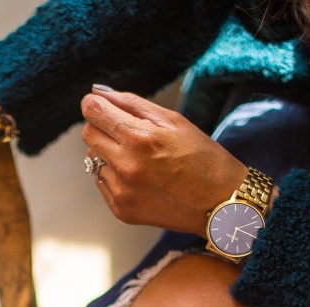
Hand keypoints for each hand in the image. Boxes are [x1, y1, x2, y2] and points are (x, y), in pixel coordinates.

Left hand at [81, 87, 248, 234]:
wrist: (220, 204)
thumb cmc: (203, 158)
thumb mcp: (174, 121)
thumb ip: (132, 104)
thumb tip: (99, 94)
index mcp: (139, 139)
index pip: (93, 112)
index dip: (95, 105)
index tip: (102, 106)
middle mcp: (126, 167)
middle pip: (88, 135)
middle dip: (102, 128)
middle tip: (127, 132)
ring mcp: (122, 192)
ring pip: (93, 160)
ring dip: (108, 153)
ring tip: (139, 158)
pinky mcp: (121, 210)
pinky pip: (102, 183)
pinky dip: (114, 175)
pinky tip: (139, 177)